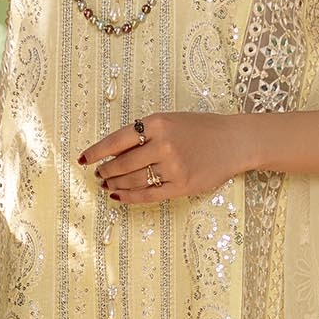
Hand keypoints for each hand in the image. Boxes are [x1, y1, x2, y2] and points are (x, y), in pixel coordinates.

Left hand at [79, 112, 257, 203]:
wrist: (234, 141)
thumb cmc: (200, 129)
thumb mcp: (170, 121)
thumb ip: (144, 135)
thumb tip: (112, 154)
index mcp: (158, 123)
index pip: (117, 139)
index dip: (97, 151)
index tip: (83, 159)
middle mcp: (164, 144)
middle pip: (123, 164)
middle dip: (106, 171)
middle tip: (99, 174)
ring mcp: (174, 167)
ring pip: (133, 181)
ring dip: (115, 185)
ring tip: (107, 185)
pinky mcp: (182, 186)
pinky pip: (149, 195)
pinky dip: (129, 197)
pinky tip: (118, 196)